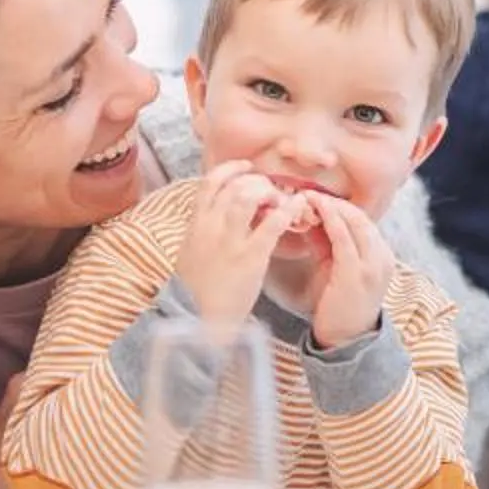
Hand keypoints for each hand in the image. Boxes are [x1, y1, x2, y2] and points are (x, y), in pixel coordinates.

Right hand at [174, 160, 303, 322]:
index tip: (246, 168)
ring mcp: (230, 241)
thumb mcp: (191, 252)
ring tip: (280, 202)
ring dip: (270, 194)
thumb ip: (205, 230)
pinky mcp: (250, 257)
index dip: (231, 170)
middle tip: (271, 192)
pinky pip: (272, 224)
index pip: (210, 182)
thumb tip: (222, 213)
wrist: (197, 320)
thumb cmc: (197, 290)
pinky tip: (297, 209)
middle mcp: (210, 227)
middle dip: (257, 183)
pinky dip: (287, 211)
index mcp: (195, 224)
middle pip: (235, 186)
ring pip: (250, 196)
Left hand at [304, 194, 395, 349]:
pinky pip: (343, 238)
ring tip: (308, 197)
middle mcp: (382, 257)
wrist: (346, 340)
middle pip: (360, 218)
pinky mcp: (356, 273)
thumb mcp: (336, 269)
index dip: (340, 207)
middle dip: (335, 202)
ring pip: (354, 223)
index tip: (317, 198)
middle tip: (309, 192)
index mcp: (381, 255)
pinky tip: (314, 211)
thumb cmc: (339, 305)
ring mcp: (372, 265)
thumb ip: (327, 245)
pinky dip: (329, 220)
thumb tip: (310, 219)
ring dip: (330, 207)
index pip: (363, 221)